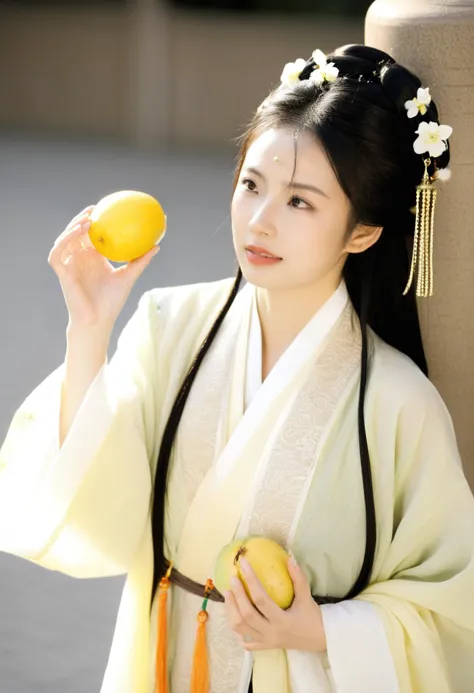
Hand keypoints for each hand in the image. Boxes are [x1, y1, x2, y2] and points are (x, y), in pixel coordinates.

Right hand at [48, 205, 159, 330]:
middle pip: (76, 233)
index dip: (96, 220)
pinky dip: (64, 240)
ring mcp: (70, 264)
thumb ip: (141, 261)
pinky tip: (76, 233)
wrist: (98, 320)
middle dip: (82, 218)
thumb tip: (157, 245)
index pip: (91, 234)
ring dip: (72, 227)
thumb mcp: (129, 277)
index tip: (106, 207)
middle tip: (95, 208)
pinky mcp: (62, 272)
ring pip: (65, 239)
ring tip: (87, 219)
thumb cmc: (112, 301)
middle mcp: (80, 258)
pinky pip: (57, 253)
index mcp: (93, 257)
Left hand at [224, 557, 326, 652]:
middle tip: (232, 578)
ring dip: (232, 611)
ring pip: (241, 628)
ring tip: (228, 594)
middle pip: (247, 614)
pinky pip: (246, 641)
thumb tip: (289, 558)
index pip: (260, 599)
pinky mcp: (265, 647)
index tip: (243, 564)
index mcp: (282, 620)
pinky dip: (238, 630)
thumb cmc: (312, 617)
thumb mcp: (306, 597)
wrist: (321, 640)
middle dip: (237, 595)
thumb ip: (298, 578)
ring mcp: (267, 641)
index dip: (250, 580)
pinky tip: (233, 617)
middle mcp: (271, 632)